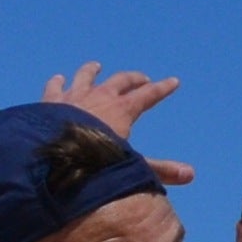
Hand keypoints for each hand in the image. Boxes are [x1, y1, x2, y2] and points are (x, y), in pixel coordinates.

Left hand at [41, 61, 197, 186]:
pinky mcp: (50, 102)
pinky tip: (58, 78)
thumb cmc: (94, 164)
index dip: (162, 89)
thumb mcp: (131, 167)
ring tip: (96, 66)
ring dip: (92, 71)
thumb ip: (159, 170)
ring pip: (85, 76)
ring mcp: (74, 96)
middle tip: (142, 79)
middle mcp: (100, 96)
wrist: (53, 157)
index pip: (149, 95)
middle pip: (121, 81)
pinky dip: (58, 82)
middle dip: (133, 79)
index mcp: (122, 109)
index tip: (174, 82)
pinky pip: (55, 87)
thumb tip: (191, 175)